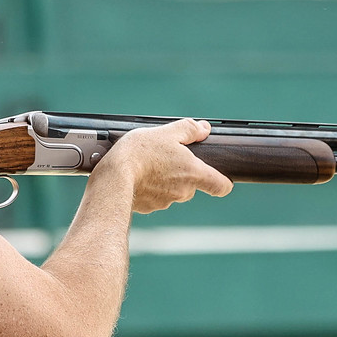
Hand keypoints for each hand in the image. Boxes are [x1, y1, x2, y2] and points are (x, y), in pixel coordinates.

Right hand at [97, 118, 232, 212]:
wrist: (113, 178)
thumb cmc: (140, 153)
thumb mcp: (167, 132)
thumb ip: (189, 130)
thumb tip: (204, 129)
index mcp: (193, 173)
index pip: (221, 186)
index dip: (222, 182)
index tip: (218, 176)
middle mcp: (183, 191)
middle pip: (192, 184)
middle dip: (183, 173)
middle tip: (167, 158)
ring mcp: (166, 201)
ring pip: (172, 190)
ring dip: (165, 180)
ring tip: (148, 165)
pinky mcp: (149, 207)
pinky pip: (154, 197)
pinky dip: (149, 188)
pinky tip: (137, 176)